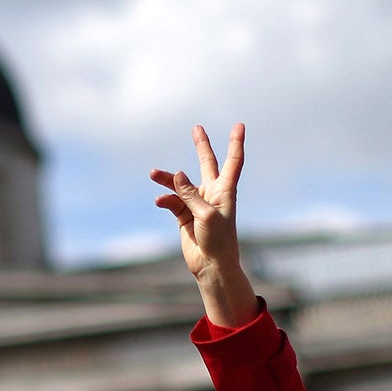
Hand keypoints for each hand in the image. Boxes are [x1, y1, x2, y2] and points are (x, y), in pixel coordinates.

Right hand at [150, 123, 257, 327]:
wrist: (211, 265)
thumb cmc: (218, 240)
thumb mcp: (206, 214)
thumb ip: (191, 194)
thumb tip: (176, 173)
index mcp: (225, 190)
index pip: (233, 161)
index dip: (235, 143)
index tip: (239, 125)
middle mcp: (212, 193)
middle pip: (207, 163)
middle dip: (202, 146)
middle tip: (197, 128)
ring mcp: (196, 204)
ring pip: (180, 184)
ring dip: (167, 179)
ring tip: (153, 173)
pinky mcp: (184, 216)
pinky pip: (171, 202)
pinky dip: (165, 200)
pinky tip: (159, 201)